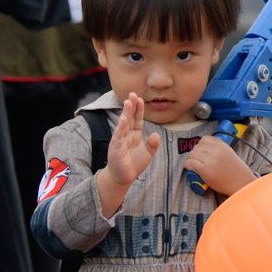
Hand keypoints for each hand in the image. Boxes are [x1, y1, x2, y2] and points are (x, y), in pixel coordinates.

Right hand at [95, 93, 157, 216]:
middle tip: (133, 94)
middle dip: (131, 106)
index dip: (139, 109)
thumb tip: (156, 134)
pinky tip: (124, 119)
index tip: (140, 98)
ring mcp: (120, 140)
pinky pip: (119, 136)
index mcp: (134, 134)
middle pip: (129, 118)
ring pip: (123, 124)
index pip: (137, 119)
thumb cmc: (134, 164)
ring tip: (128, 102)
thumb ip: (153, 144)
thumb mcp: (148, 153)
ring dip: (126, 113)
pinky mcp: (116, 148)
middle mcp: (126, 135)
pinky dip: (121, 127)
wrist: (123, 177)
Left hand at [186, 134, 257, 197]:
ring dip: (190, 160)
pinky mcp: (204, 169)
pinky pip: (189, 163)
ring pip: (191, 154)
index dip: (201, 146)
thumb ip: (219, 149)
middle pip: (196, 147)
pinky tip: (191, 169)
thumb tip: (205, 150)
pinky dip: (188, 166)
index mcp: (222, 145)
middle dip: (195, 154)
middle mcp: (215, 150)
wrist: (241, 183)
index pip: (205, 139)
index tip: (202, 152)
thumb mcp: (229, 154)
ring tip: (194, 165)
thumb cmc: (236, 172)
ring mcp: (209, 159)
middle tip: (198, 161)